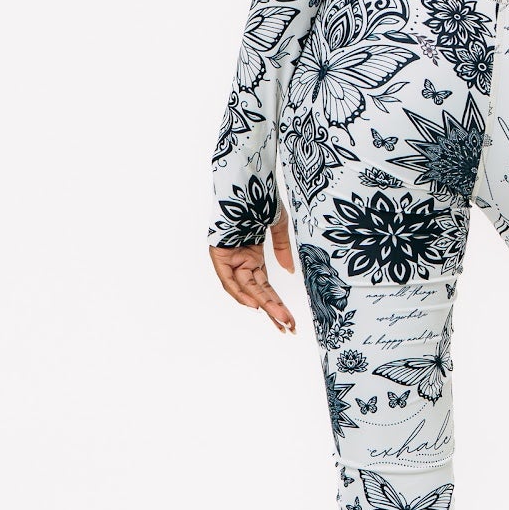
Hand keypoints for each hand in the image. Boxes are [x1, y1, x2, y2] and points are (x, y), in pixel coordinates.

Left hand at [209, 206, 297, 332]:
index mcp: (253, 257)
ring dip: (263, 305)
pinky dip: (239, 293)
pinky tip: (254, 305)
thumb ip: (283, 250)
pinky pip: (228, 280)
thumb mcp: (278, 226)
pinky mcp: (218, 255)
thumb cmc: (261, 198)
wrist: (247, 180)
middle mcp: (241, 261)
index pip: (266, 287)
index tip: (290, 320)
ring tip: (279, 320)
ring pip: (246, 289)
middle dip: (274, 310)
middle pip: (258, 292)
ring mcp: (230, 258)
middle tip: (289, 328)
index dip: (277, 304)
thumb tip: (289, 273)